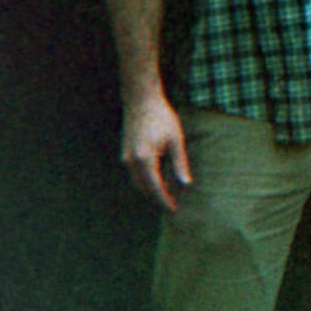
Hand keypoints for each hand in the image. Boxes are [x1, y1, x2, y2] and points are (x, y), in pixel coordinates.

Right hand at [121, 92, 189, 211]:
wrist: (141, 100)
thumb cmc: (162, 117)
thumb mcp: (176, 140)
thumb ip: (179, 163)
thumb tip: (185, 184)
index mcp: (144, 159)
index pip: (154, 187)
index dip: (164, 200)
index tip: (174, 209)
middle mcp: (131, 161)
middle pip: (144, 187)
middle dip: (157, 196)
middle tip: (173, 204)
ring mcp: (125, 157)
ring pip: (138, 181)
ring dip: (151, 188)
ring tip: (168, 192)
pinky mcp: (125, 153)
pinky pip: (135, 173)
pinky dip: (146, 179)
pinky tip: (159, 178)